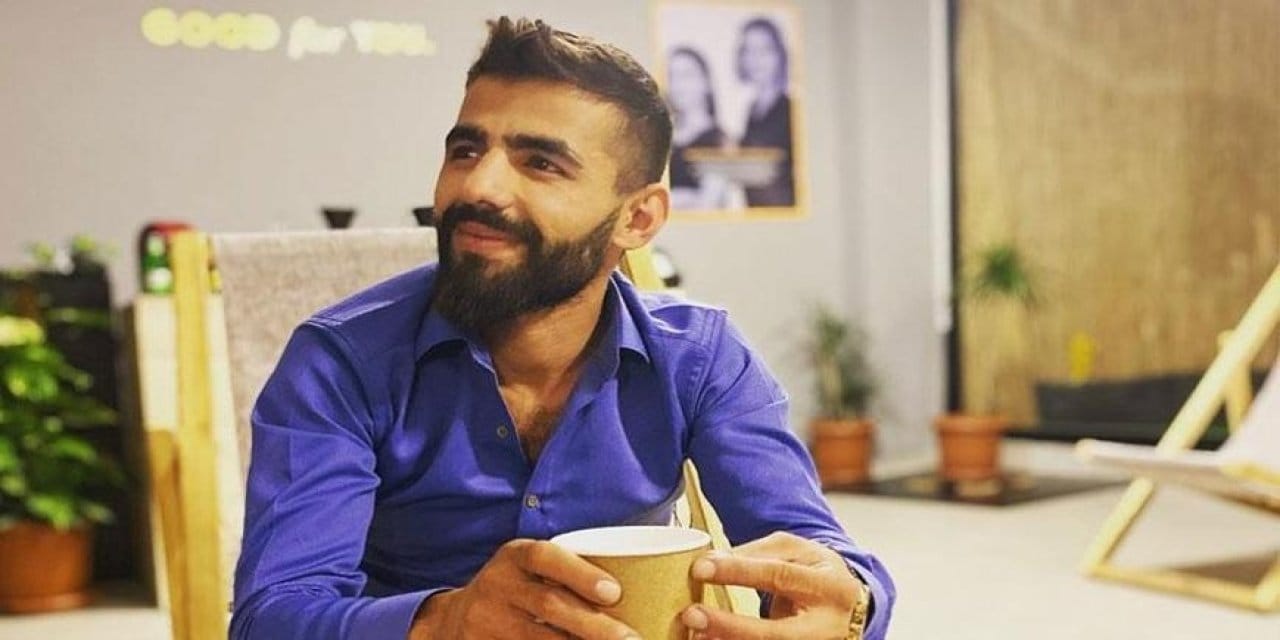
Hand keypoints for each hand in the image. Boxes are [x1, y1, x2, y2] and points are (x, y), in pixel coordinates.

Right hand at [410, 538, 639, 639]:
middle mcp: (497, 585)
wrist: (454, 621)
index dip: (579, 573)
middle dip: (595, 625)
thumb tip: (638, 579)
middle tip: (631, 639)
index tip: (614, 592)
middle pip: (549, 605)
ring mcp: (487, 622)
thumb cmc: (515, 590)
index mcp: (514, 556)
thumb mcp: (529, 569)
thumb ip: (567, 569)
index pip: (545, 556)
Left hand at [680, 532, 859, 639]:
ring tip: (693, 633)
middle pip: (775, 633)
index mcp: (829, 586)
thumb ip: (758, 553)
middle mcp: (826, 626)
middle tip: (691, 614)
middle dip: (730, 626)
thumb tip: (714, 560)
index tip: (701, 567)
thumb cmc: (816, 573)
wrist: (852, 608)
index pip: (779, 576)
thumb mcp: (798, 551)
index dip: (738, 571)